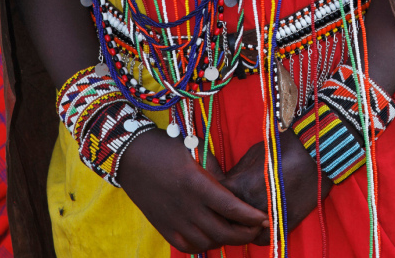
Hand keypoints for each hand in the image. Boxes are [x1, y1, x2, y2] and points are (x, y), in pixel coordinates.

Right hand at [118, 128, 268, 252]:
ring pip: (207, 242)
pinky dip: (204, 246)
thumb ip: (213, 172)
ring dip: (225, 240)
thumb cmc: (164, 146)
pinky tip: (211, 237)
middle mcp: (186, 206)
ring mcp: (173, 220)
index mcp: (196, 183)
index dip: (250, 217)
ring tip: (235, 231)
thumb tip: (231, 189)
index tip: (264, 218)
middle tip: (256, 228)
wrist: (130, 156)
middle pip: (222, 231)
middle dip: (244, 233)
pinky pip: (188, 247)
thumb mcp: (193, 152)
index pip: (230, 207)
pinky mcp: (163, 227)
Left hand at [222, 129, 332, 244]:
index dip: (213, 197)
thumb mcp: (251, 155)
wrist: (312, 152)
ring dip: (241, 226)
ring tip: (241, 216)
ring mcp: (268, 218)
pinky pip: (262, 239)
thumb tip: (225, 185)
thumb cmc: (280, 148)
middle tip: (225, 208)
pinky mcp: (283, 225)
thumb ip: (236, 174)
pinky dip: (257, 234)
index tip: (214, 195)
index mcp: (240, 186)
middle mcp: (251, 206)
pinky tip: (257, 224)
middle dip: (224, 214)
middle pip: (228, 219)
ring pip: (244, 232)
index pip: (215, 199)